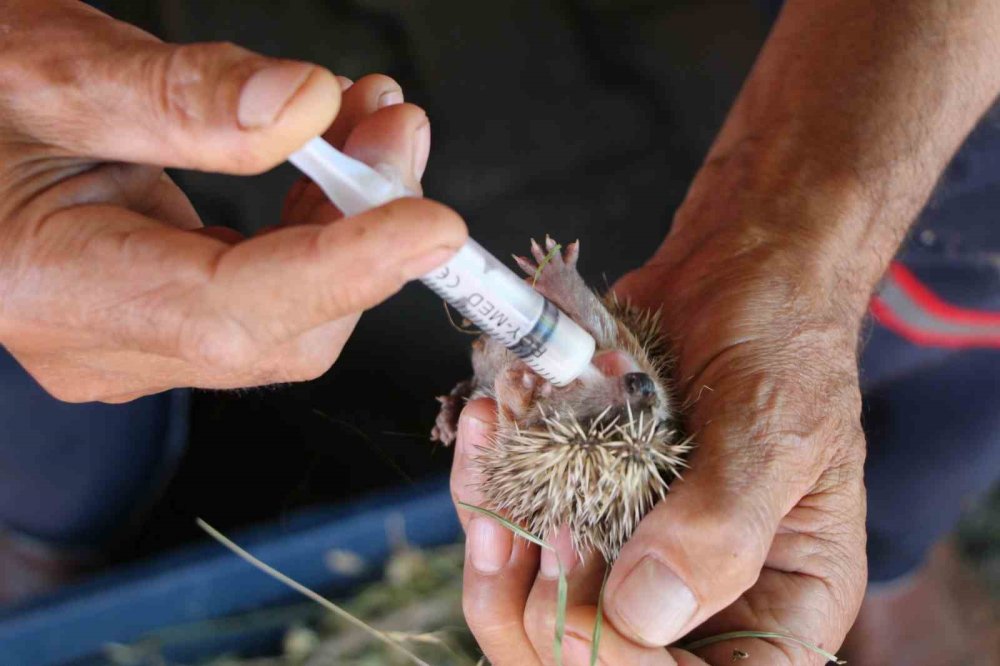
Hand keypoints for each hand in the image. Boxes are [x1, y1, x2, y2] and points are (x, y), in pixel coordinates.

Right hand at [0, 1, 464, 401]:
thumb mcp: (49, 72)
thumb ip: (177, 98)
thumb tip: (304, 106)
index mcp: (59, 291)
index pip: (235, 310)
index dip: (346, 269)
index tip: (431, 225)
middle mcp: (105, 342)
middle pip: (282, 326)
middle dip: (364, 230)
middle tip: (396, 128)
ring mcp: (136, 340)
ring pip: (288, 312)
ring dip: (350, 218)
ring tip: (371, 117)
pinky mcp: (160, 318)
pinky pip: (265, 291)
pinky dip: (314, 224)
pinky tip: (330, 155)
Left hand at [451, 203, 867, 663]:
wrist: (738, 270)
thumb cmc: (783, 340)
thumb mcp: (775, 428)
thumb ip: (721, 525)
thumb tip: (642, 611)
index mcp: (779, 605)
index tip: (566, 608)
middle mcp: (703, 598)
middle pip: (598, 665)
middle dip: (539, 620)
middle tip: (519, 539)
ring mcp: (633, 556)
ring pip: (541, 612)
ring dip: (496, 560)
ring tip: (489, 485)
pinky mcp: (584, 506)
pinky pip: (520, 534)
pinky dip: (489, 495)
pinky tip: (486, 433)